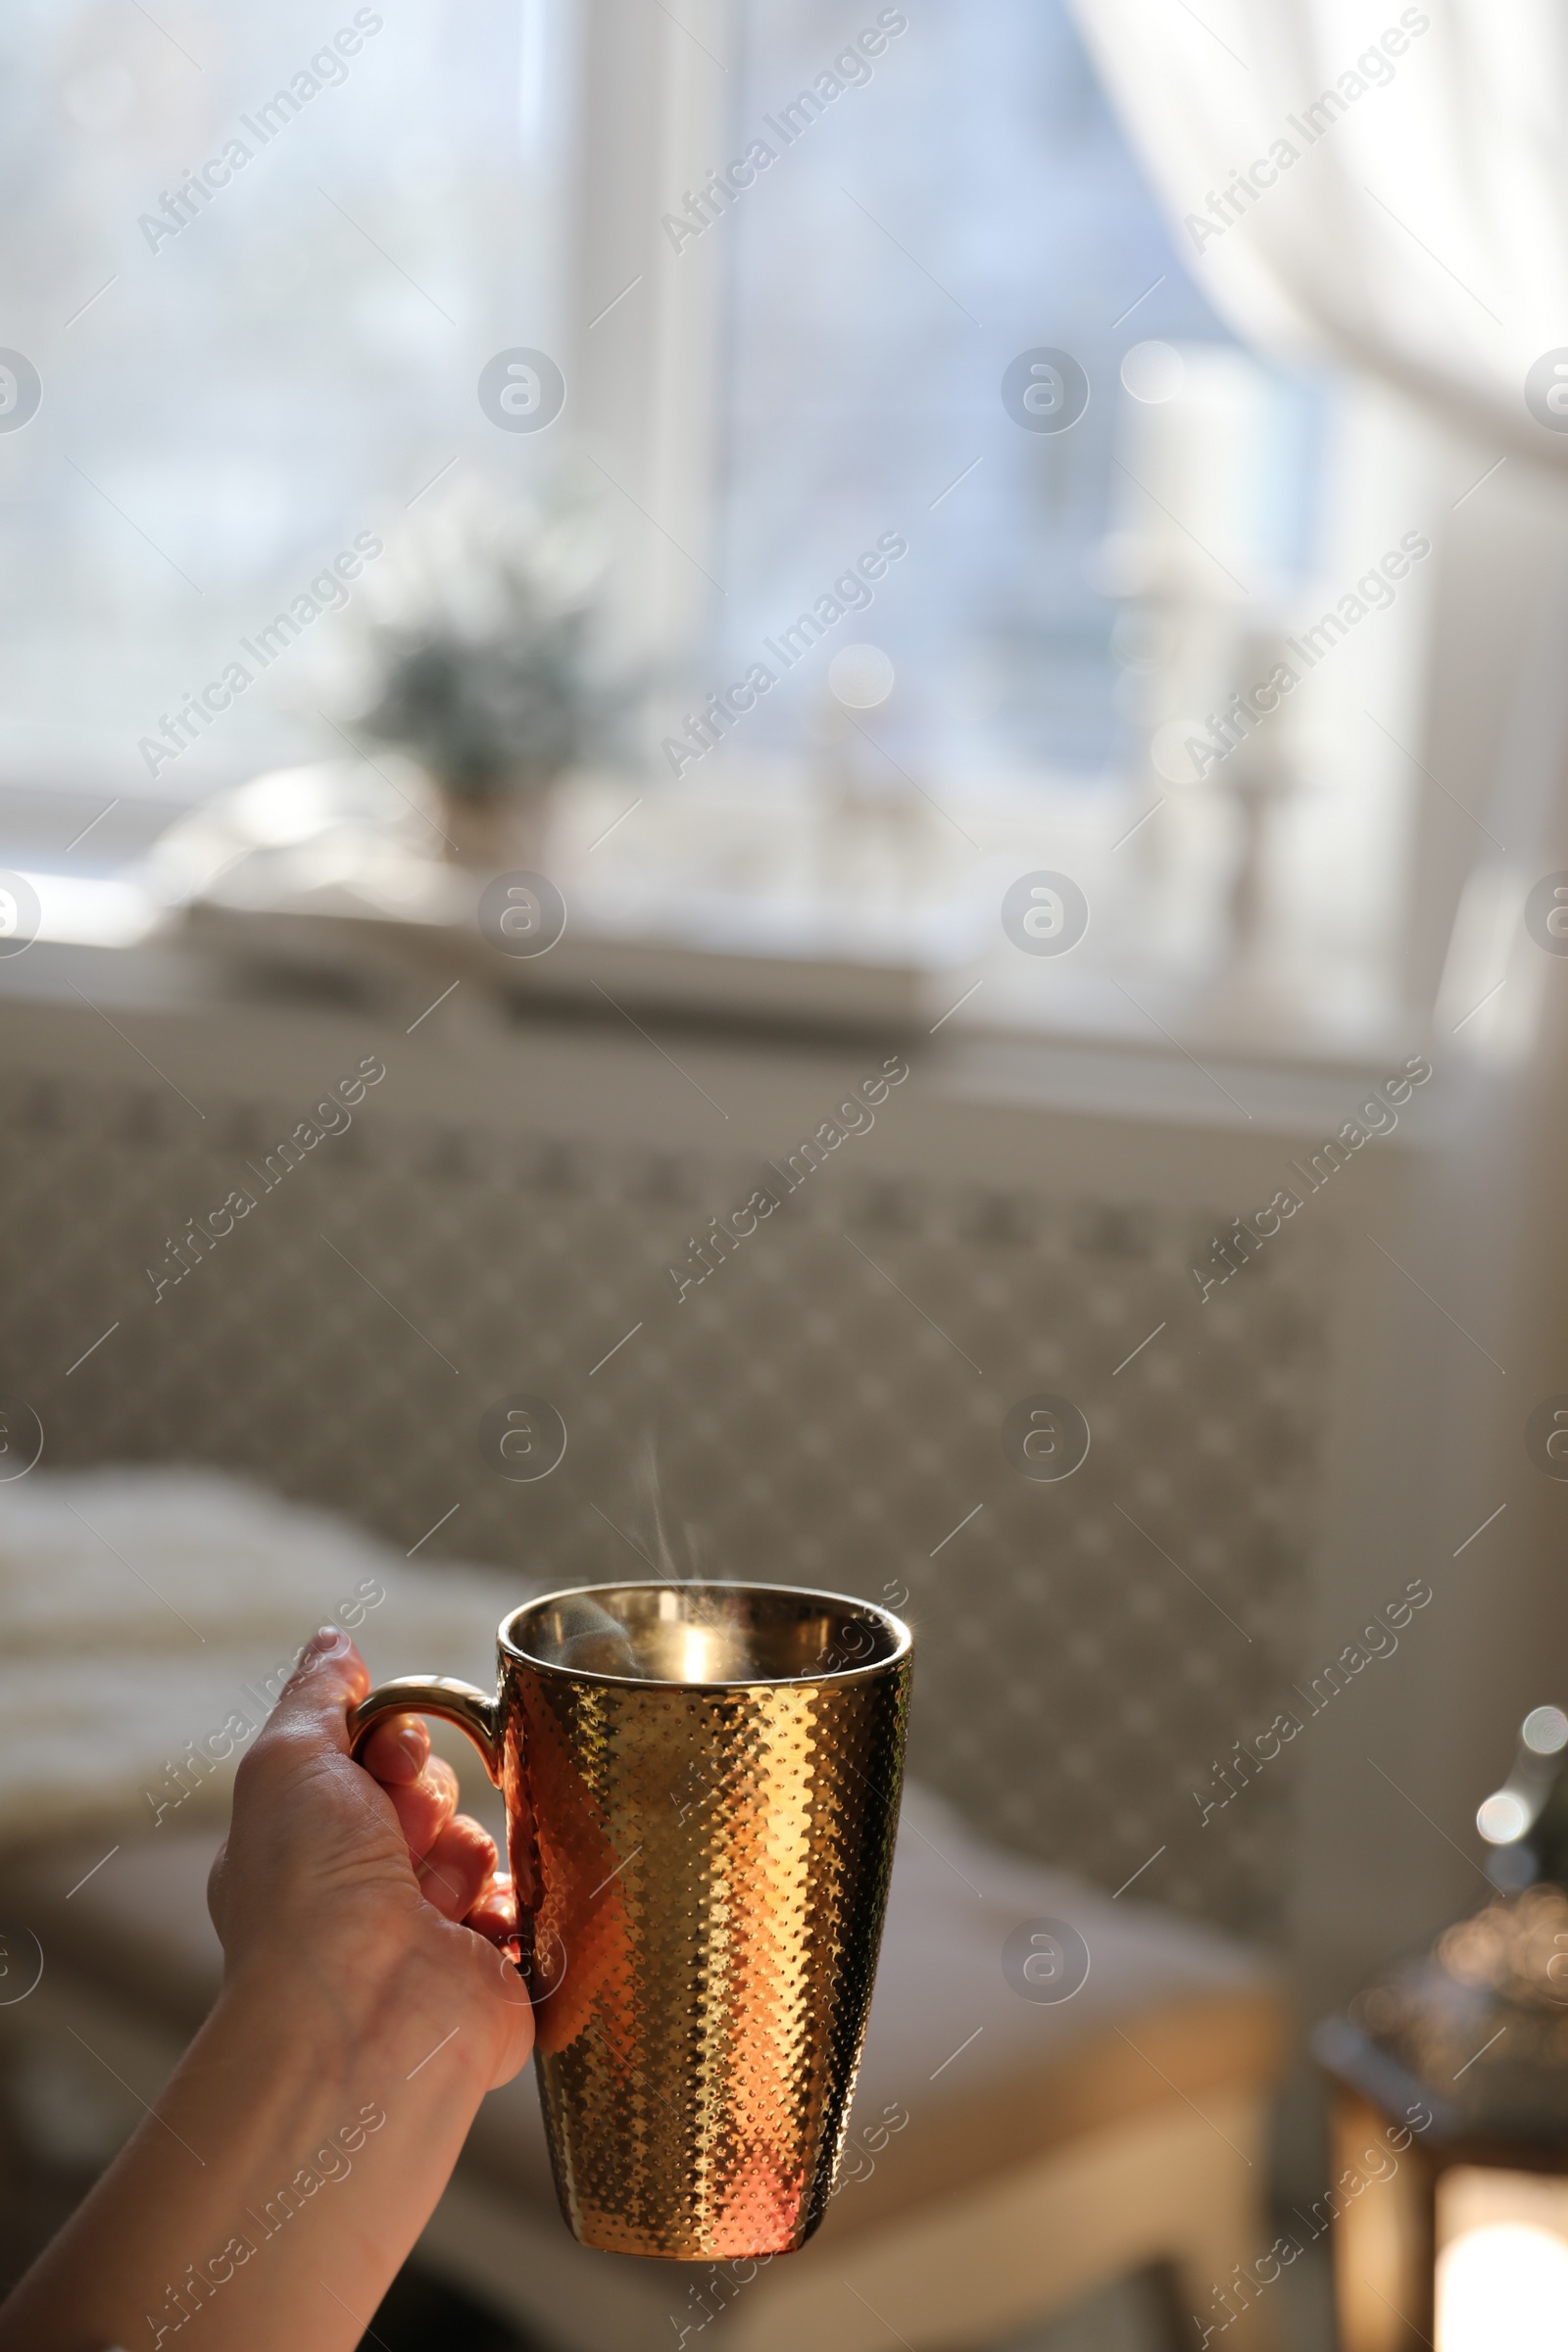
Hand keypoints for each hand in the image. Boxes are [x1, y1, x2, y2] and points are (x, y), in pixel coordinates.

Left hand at [208, 1626, 532, 2091]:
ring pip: (480, 1848)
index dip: (392, 1741)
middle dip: (428, 1797)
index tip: (389, 1757)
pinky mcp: (492, 1980)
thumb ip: (315, 1695)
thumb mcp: (288, 1761)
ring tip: (439, 1896)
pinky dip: (517, 1908)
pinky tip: (488, 1922)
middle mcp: (363, 1893)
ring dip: (467, 1855)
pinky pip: (527, 1913)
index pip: (371, 1760)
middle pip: (430, 1797)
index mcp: (310, 1847)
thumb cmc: (306, 1893)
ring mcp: (429, 1938)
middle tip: (404, 1832)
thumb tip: (335, 1643)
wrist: (363, 2018)